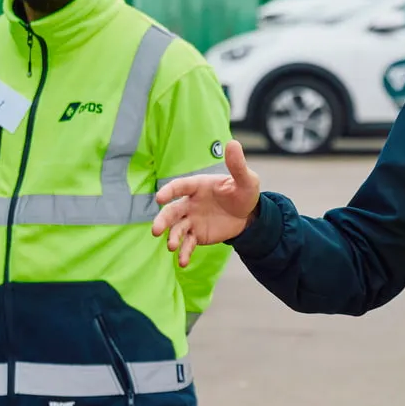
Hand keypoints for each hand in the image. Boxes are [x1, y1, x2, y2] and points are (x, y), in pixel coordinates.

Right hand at [153, 137, 262, 265]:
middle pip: (171, 211)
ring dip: (172, 237)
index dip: (169, 191)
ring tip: (171, 247)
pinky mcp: (197, 235)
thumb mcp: (246, 180)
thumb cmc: (244, 193)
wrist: (248, 216)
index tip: (160, 198)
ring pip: (177, 229)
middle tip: (156, 230)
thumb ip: (237, 165)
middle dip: (162, 220)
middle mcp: (190, 203)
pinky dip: (185, 253)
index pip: (180, 186)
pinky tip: (183, 262)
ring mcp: (192, 220)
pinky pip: (188, 244)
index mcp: (198, 186)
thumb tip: (233, 143)